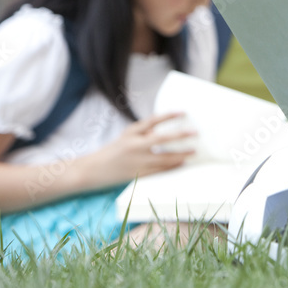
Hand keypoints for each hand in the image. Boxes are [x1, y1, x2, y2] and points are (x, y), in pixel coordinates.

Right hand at [80, 112, 196, 189]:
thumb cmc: (112, 151)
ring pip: (164, 158)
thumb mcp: (126, 137)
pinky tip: (182, 162)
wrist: (92, 170)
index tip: (183, 112)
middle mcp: (134, 146)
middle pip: (162, 139)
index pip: (152, 121)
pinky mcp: (138, 175)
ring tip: (193, 151)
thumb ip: (144, 132)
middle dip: (180, 136)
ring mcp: (137, 161)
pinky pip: (160, 170)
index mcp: (131, 133)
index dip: (168, 116)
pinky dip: (172, 166)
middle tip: (195, 133)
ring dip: (181, 154)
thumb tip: (165, 130)